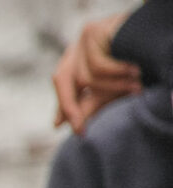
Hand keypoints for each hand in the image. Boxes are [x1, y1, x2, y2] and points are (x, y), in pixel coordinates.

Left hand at [52, 11, 138, 134]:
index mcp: (78, 57)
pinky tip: (134, 71)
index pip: (62, 83)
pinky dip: (116, 73)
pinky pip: (96, 66)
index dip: (62, 104)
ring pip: (82, 77)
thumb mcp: (111, 88)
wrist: (155, 38)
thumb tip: (70, 125)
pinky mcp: (92, 32)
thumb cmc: (136, 61)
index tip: (57, 126)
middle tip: (79, 129)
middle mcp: (77, 46)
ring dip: (111, 87)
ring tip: (136, 87)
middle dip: (70, 107)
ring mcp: (83, 38)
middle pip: (61, 79)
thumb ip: (90, 103)